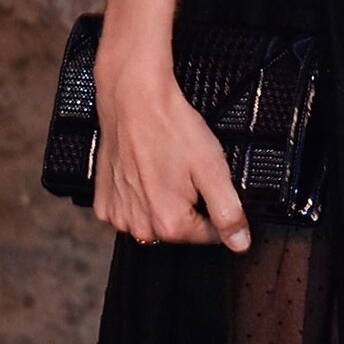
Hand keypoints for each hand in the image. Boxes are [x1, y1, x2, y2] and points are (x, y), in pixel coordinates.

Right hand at [90, 47, 251, 251]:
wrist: (133, 100)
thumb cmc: (170, 128)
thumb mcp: (213, 169)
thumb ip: (228, 212)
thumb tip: (240, 243)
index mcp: (169, 223)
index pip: (208, 235)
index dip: (217, 212)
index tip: (211, 188)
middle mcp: (139, 225)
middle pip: (178, 231)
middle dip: (188, 208)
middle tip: (187, 174)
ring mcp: (118, 214)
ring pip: (152, 222)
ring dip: (162, 203)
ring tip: (164, 171)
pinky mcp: (103, 201)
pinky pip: (128, 211)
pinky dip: (138, 198)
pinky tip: (144, 174)